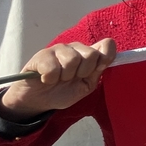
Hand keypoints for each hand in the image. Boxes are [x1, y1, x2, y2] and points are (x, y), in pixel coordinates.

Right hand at [0, 39, 116, 120]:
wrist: (38, 101)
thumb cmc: (63, 91)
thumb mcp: (85, 86)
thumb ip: (97, 73)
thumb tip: (105, 60)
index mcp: (89, 54)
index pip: (107, 45)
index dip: (106, 57)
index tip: (97, 70)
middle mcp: (75, 48)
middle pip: (91, 54)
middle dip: (83, 72)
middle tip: (72, 79)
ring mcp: (58, 49)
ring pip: (72, 59)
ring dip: (65, 76)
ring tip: (59, 79)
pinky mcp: (42, 55)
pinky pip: (52, 66)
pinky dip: (50, 78)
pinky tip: (46, 79)